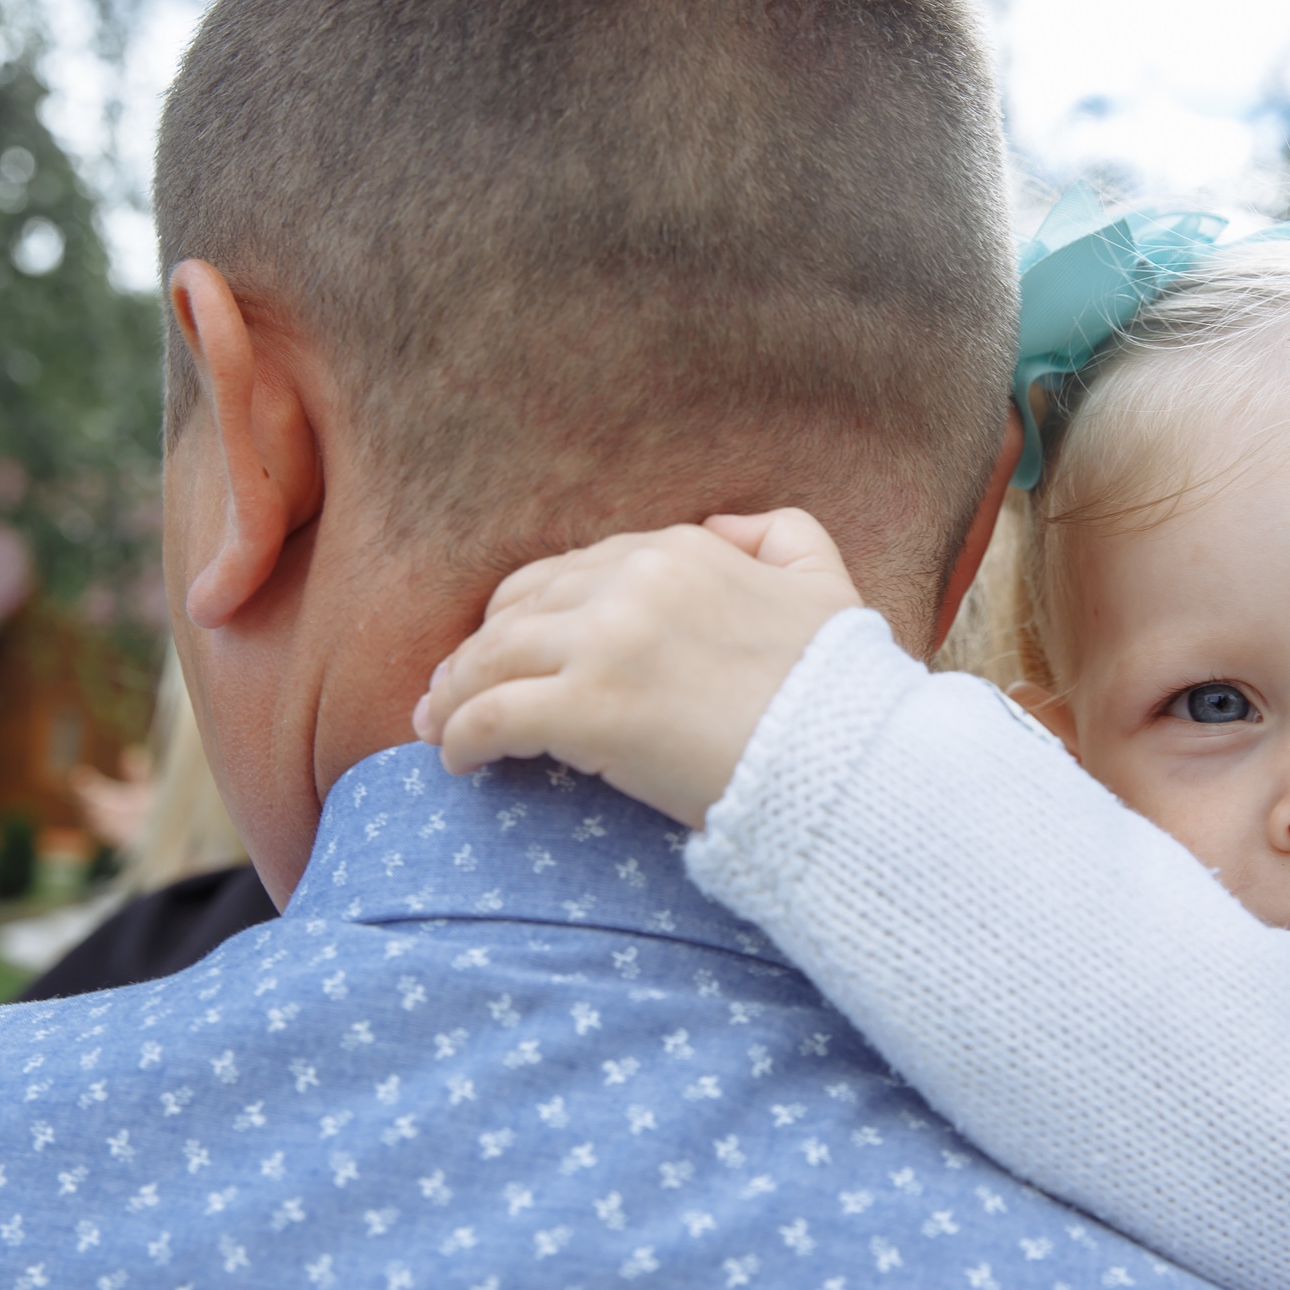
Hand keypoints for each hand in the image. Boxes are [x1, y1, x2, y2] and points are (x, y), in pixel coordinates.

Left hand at [415, 510, 861, 827]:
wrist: (849, 763)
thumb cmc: (843, 689)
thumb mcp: (828, 580)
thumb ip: (780, 534)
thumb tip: (722, 526)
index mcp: (681, 550)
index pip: (574, 570)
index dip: (534, 611)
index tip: (514, 646)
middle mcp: (634, 584)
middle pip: (520, 608)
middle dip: (481, 647)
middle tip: (453, 687)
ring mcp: (607, 645)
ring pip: (491, 658)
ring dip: (455, 692)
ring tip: (440, 725)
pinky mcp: (588, 711)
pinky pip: (492, 714)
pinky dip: (461, 734)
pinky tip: (456, 759)